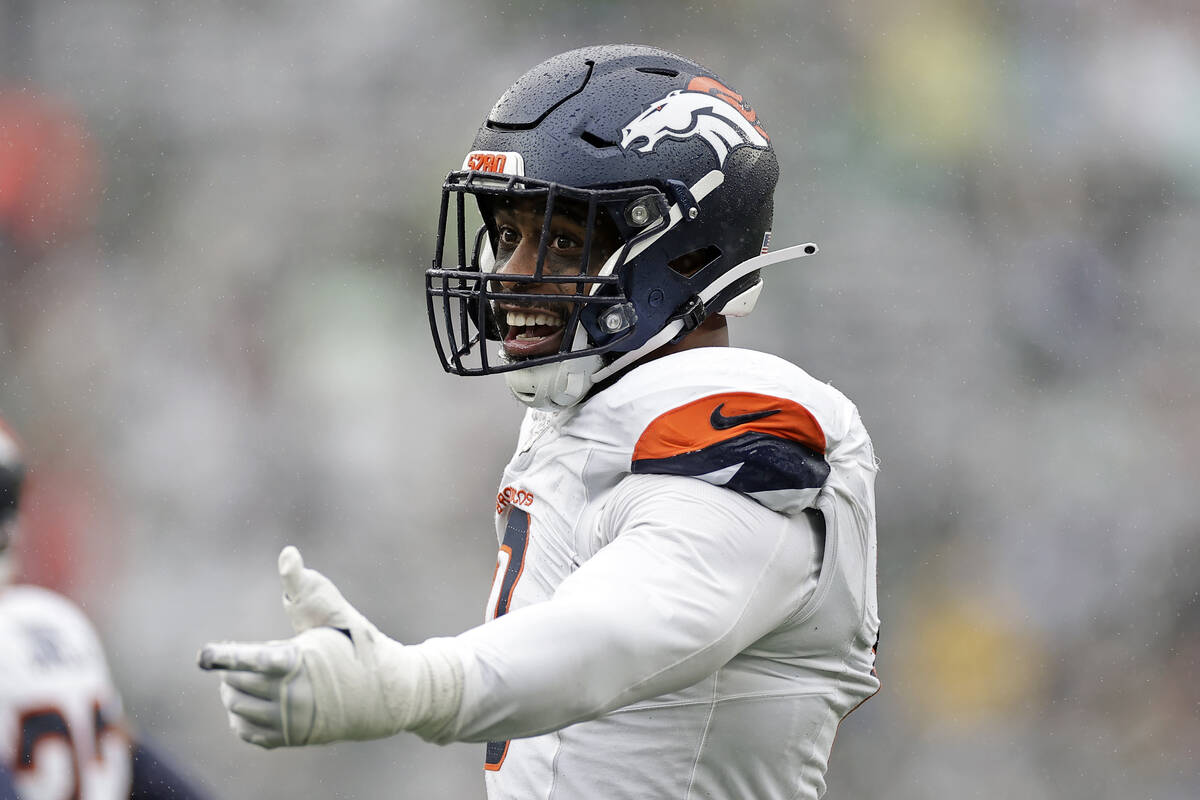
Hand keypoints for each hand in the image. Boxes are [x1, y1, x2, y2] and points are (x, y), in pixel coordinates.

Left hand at [199, 547, 460, 747]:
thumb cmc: (357, 645)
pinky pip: (249, 733)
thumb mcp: (335, 612)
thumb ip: (305, 585)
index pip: (253, 659)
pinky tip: (247, 702)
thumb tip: (287, 553)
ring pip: (239, 708)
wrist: (387, 694)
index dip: (225, 656)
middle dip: (231, 669)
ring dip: (232, 691)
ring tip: (239, 678)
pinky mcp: (293, 738)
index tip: (205, 655)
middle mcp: (296, 694)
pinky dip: (239, 717)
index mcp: (303, 661)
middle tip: (232, 659)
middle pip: (238, 683)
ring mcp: (293, 720)